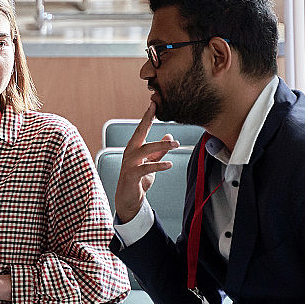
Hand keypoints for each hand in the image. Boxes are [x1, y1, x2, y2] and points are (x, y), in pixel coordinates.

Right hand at [115, 102, 178, 223]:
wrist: (128, 199)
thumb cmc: (138, 180)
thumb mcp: (151, 163)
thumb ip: (159, 151)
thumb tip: (169, 135)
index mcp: (134, 148)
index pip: (141, 129)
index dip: (147, 116)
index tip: (153, 103)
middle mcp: (129, 153)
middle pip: (139, 133)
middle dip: (148, 121)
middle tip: (158, 111)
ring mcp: (129, 164)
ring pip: (145, 149)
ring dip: (161, 145)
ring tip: (175, 144)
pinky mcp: (131, 175)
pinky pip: (146, 167)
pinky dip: (159, 165)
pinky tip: (169, 164)